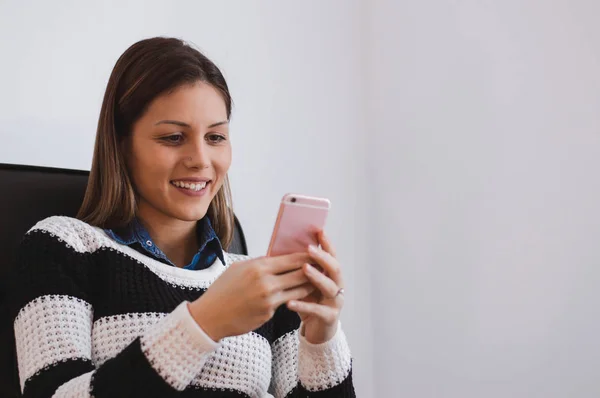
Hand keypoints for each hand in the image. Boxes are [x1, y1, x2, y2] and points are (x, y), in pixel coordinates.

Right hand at [188, 253, 314, 340]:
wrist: (210, 316)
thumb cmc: (223, 290)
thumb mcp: (238, 269)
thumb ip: (259, 263)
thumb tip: (277, 257)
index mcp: (259, 267)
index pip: (291, 259)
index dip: (306, 256)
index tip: (316, 252)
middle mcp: (266, 283)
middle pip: (300, 273)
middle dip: (313, 270)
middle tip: (323, 266)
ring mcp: (268, 300)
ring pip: (298, 290)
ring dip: (309, 285)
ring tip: (317, 281)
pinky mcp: (269, 313)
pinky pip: (287, 302)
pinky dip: (295, 298)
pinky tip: (301, 295)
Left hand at [287, 231, 344, 343]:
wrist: (317, 330)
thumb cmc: (309, 303)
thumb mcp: (304, 284)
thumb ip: (300, 270)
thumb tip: (283, 250)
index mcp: (332, 275)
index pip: (331, 256)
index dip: (326, 244)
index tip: (319, 231)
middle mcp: (338, 286)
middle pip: (335, 268)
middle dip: (323, 257)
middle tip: (309, 248)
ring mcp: (336, 302)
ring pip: (330, 287)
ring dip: (317, 277)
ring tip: (304, 269)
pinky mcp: (330, 317)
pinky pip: (317, 310)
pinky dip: (303, 305)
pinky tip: (290, 302)